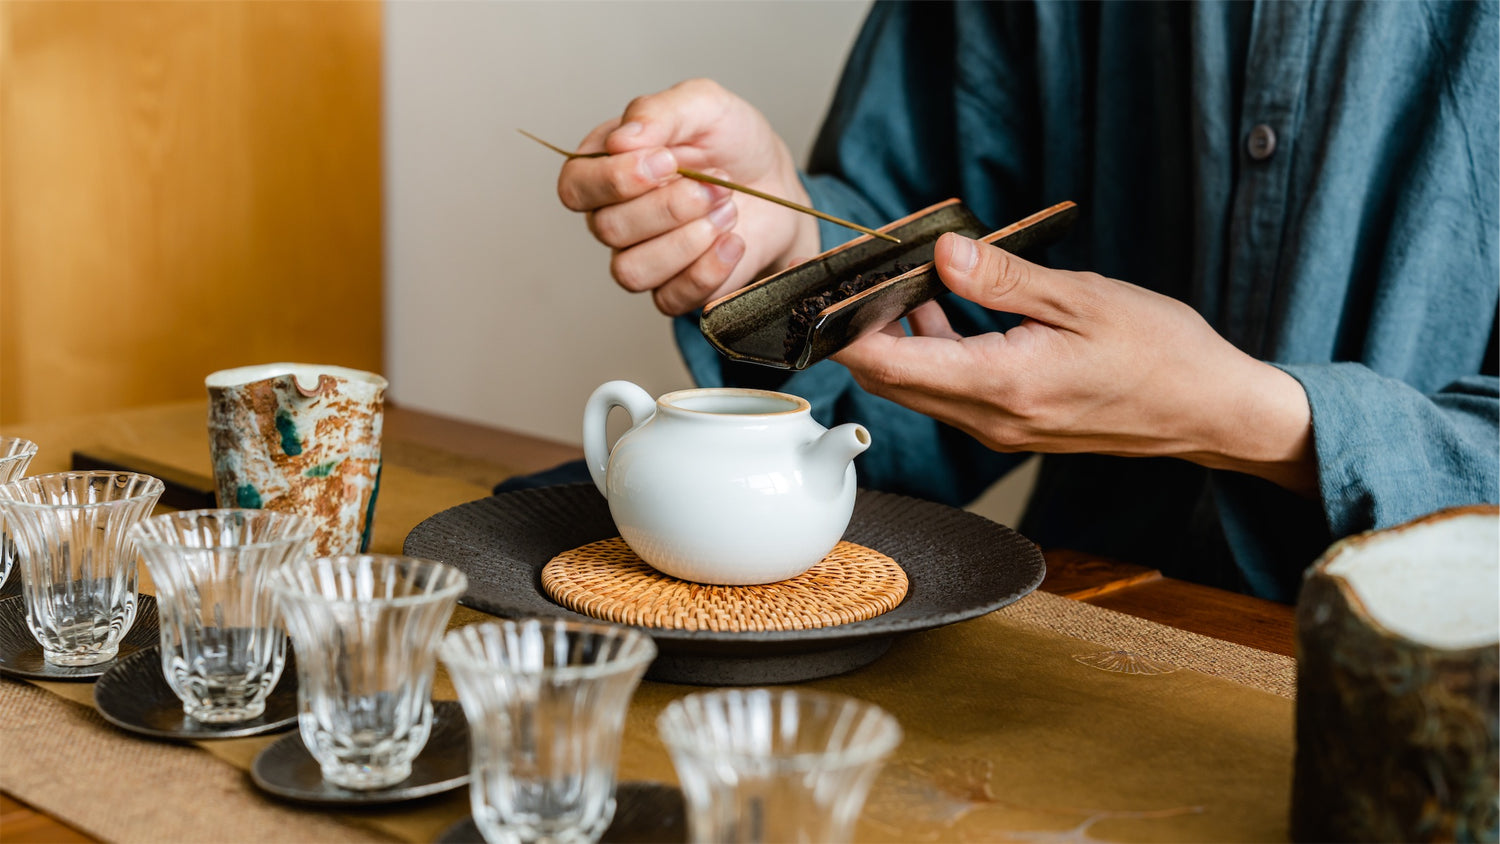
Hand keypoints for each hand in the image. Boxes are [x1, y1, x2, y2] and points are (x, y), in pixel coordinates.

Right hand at [556, 79, 820, 315]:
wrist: (775, 182)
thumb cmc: (731, 142)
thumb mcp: (703, 104)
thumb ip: (659, 111)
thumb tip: (622, 139)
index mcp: (605, 166)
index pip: (576, 186)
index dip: (617, 179)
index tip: (669, 160)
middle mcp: (613, 216)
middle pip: (608, 229)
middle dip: (671, 206)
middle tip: (717, 183)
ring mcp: (640, 257)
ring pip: (631, 271)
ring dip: (688, 240)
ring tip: (727, 209)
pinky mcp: (673, 289)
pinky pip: (670, 299)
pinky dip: (708, 270)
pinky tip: (733, 241)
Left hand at [831, 233, 1317, 495]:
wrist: (1208, 409)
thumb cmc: (1160, 352)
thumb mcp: (1080, 298)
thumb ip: (1002, 279)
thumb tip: (942, 254)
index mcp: (1001, 385)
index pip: (891, 364)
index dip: (848, 329)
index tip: (831, 291)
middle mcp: (991, 419)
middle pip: (892, 382)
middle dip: (864, 333)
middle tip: (861, 278)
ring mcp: (1001, 430)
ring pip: (919, 390)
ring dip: (900, 342)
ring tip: (905, 283)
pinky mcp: (1013, 427)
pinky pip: (951, 394)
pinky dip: (934, 355)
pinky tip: (946, 312)